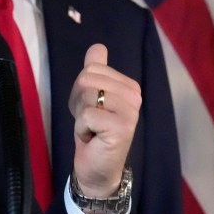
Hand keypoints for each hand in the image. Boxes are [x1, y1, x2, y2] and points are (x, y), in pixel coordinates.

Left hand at [68, 44, 140, 200]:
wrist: (97, 167)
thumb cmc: (94, 130)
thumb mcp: (90, 96)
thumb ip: (96, 70)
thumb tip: (98, 47)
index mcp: (129, 85)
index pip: (92, 68)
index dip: (81, 89)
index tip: (91, 108)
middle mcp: (135, 95)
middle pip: (87, 78)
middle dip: (79, 101)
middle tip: (90, 121)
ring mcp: (131, 111)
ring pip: (87, 94)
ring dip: (80, 116)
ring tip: (92, 129)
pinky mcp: (122, 126)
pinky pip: (87, 114)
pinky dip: (82, 128)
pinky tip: (94, 138)